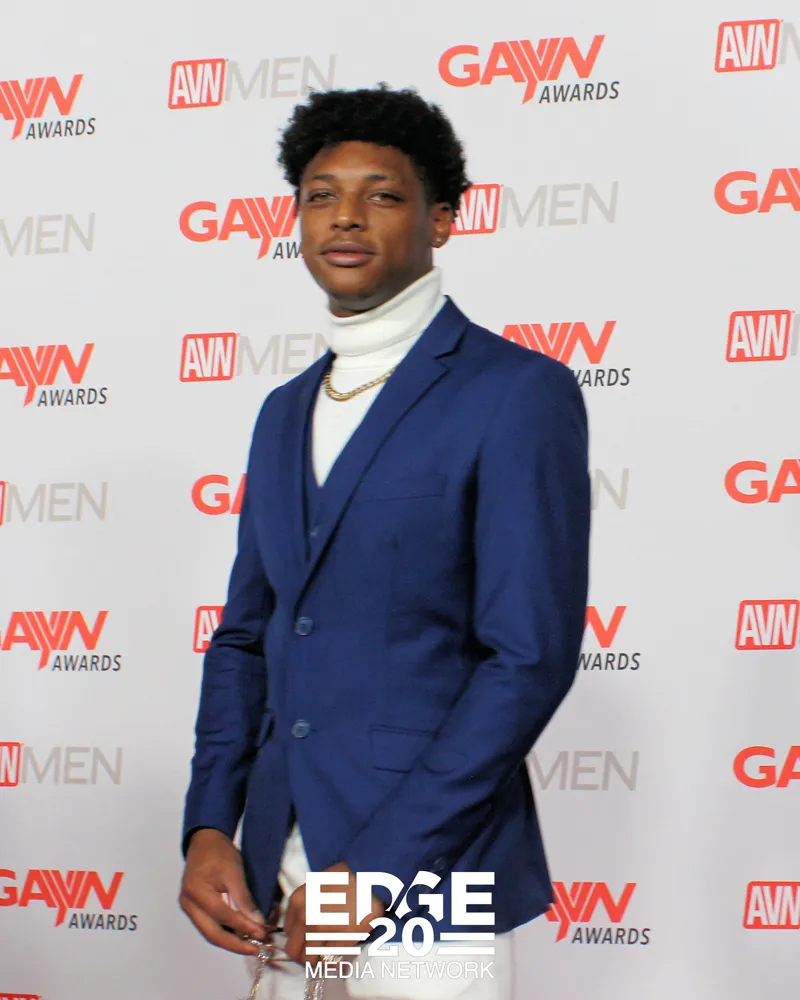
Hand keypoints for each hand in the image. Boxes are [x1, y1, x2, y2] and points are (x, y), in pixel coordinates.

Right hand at [179, 828, 268, 954]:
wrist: (204, 841)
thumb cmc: (218, 852)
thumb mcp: (234, 871)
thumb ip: (243, 898)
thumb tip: (256, 921)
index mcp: (196, 892)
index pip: (222, 915)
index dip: (242, 926)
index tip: (261, 933)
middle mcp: (188, 904)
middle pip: (211, 933)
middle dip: (234, 944)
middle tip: (255, 948)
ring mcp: (188, 907)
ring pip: (209, 933)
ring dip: (230, 941)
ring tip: (250, 945)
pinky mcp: (193, 908)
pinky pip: (208, 926)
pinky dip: (224, 932)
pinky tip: (239, 935)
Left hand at [284, 861, 385, 964]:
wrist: (370, 875)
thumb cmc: (346, 876)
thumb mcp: (317, 883)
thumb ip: (306, 905)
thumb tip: (303, 927)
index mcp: (297, 901)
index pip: (287, 933)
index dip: (297, 939)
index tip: (305, 941)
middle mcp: (305, 917)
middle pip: (294, 951)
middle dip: (303, 954)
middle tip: (314, 952)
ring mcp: (322, 930)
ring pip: (310, 960)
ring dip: (318, 959)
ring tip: (327, 954)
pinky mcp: (340, 939)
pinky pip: (329, 961)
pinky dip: (332, 962)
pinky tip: (338, 956)